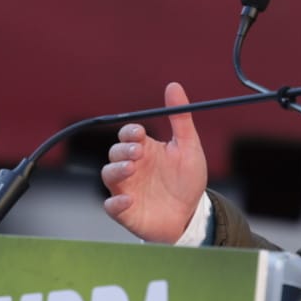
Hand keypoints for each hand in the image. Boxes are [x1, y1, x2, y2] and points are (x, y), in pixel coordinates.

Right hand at [101, 82, 208, 242]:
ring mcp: (126, 189)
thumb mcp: (189, 147)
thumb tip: (174, 85)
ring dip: (116, 170)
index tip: (140, 133)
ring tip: (131, 169)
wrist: (192, 214)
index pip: (128, 134)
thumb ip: (180, 118)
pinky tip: (128, 200)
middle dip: (123, 150)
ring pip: (108, 175)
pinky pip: (111, 206)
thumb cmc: (188, 179)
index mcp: (145, 149)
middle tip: (137, 152)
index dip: (130, 132)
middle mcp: (131, 167)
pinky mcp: (126, 211)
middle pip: (115, 152)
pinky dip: (116, 203)